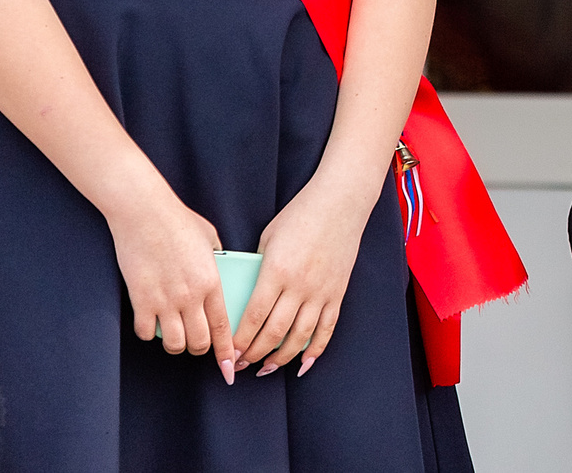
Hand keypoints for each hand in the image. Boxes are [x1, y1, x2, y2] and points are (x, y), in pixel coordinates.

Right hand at [107, 185, 232, 377]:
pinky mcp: (141, 300)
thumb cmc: (178, 220)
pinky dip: (149, 333)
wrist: (144, 212)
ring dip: (176, 344)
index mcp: (211, 281)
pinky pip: (146, 333)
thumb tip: (220, 270)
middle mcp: (190, 296)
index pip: (223, 326)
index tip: (229, 367)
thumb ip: (217, 259)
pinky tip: (151, 323)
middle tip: (198, 345)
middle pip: (199, 342)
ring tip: (176, 336)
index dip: (227, 351)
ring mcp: (164, 300)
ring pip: (174, 343)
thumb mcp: (210, 238)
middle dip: (200, 350)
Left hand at [235, 173, 373, 377]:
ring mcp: (321, 291)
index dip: (240, 340)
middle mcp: (299, 285)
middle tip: (243, 364)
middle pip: (274, 332)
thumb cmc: (301, 215)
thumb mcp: (269, 238)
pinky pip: (327, 328)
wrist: (341, 202)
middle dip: (256, 354)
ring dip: (282, 357)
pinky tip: (303, 363)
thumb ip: (259, 268)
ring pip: (300, 336)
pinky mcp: (337, 292)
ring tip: (267, 368)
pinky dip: (315, 350)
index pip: (254, 316)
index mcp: (277, 270)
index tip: (230, 353)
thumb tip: (248, 295)